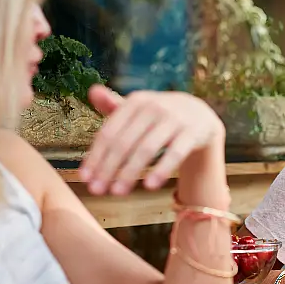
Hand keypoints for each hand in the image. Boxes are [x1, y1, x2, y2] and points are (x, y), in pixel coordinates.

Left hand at [80, 85, 224, 194]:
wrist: (200, 114)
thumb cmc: (159, 116)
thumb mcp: (138, 109)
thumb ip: (113, 105)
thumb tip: (92, 91)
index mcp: (135, 102)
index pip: (109, 132)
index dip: (95, 156)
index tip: (85, 178)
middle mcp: (153, 108)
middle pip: (124, 142)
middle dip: (108, 168)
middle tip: (96, 191)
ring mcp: (174, 120)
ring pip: (146, 149)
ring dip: (129, 172)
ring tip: (117, 192)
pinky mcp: (192, 133)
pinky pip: (175, 153)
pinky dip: (161, 169)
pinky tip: (150, 186)